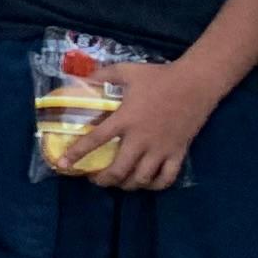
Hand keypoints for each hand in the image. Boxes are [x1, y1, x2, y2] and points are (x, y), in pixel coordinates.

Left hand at [79, 56, 216, 190]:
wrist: (195, 84)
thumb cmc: (159, 77)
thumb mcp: (126, 71)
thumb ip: (102, 76)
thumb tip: (81, 78)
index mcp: (125, 119)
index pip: (95, 140)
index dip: (76, 154)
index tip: (62, 165)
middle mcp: (141, 139)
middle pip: (119, 170)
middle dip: (103, 179)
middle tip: (94, 179)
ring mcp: (161, 149)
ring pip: (141, 178)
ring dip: (126, 185)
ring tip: (118, 183)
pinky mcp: (178, 153)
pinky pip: (166, 178)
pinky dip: (154, 185)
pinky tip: (146, 183)